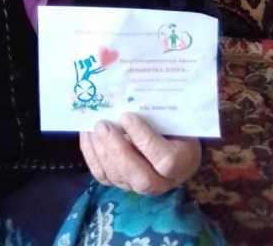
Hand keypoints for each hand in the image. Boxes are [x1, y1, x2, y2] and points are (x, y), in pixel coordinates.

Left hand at [79, 112, 200, 194]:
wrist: (167, 137)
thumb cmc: (171, 120)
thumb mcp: (173, 113)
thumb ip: (159, 108)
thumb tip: (132, 88)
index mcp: (184, 161)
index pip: (165, 160)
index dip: (144, 139)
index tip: (127, 116)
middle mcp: (164, 181)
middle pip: (141, 178)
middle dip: (118, 150)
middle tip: (103, 125)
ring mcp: (140, 184)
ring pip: (118, 178)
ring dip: (101, 151)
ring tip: (93, 127)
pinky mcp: (121, 182)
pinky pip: (103, 175)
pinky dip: (92, 155)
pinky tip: (88, 135)